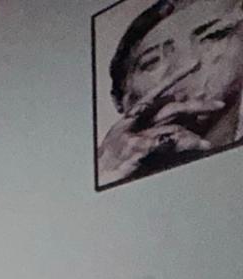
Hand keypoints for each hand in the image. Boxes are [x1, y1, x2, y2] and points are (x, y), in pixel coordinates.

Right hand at [97, 61, 220, 182]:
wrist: (90, 185)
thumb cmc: (106, 172)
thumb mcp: (125, 152)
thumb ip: (148, 138)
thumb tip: (175, 132)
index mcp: (125, 124)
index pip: (153, 95)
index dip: (173, 79)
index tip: (192, 65)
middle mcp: (130, 126)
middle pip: (169, 108)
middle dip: (196, 105)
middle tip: (217, 104)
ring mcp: (133, 137)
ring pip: (171, 126)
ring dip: (192, 135)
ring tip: (205, 144)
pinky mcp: (136, 150)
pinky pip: (168, 141)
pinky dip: (186, 143)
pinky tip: (199, 146)